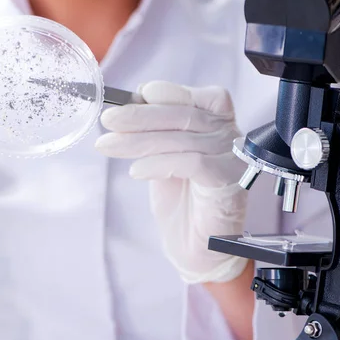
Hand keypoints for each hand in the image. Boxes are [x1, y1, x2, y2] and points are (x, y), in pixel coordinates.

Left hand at [96, 81, 248, 283]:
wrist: (194, 246)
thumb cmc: (181, 199)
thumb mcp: (163, 155)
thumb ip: (156, 132)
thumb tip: (129, 106)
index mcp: (219, 125)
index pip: (200, 97)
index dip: (168, 92)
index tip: (136, 94)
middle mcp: (231, 137)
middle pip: (185, 116)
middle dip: (140, 116)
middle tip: (108, 120)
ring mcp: (232, 160)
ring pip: (182, 139)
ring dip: (138, 141)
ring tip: (108, 145)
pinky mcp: (227, 183)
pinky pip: (191, 163)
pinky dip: (158, 164)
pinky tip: (136, 171)